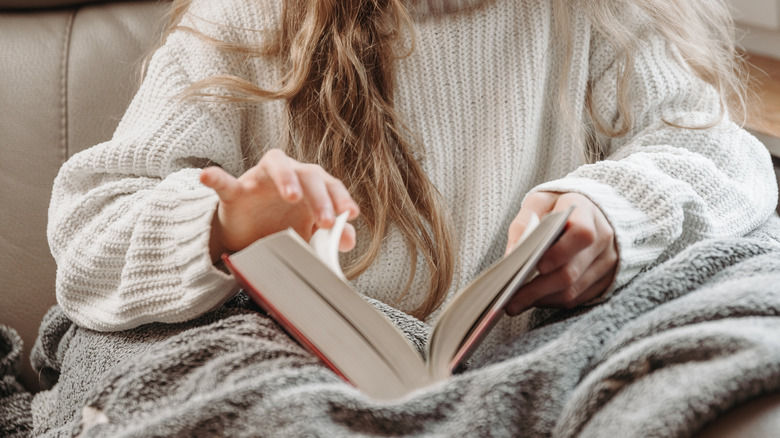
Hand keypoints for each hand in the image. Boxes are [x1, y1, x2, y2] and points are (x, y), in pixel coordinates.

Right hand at [200, 149, 359, 261]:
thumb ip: (330, 237)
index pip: (330, 185)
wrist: (246, 240)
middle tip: (326, 221)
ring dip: (286, 177)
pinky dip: (216, 177)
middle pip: (308, 173)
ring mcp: (260, 180)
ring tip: (292, 195)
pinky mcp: (234, 192)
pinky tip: (207, 176)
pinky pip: (224, 181)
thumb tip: (349, 240)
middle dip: (320, 197)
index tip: (350, 214)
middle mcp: (289, 175)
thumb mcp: (307, 236)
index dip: (341, 198)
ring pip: (276, 164)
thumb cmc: (282, 231)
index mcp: (311, 187)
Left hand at [504, 192, 616, 314]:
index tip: (537, 266)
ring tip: (515, 303)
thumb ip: (524, 223)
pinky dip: (552, 300)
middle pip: (571, 270)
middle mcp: (603, 238)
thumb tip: (511, 254)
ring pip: (573, 289)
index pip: (581, 234)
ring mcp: (607, 261)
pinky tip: (534, 299)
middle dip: (537, 288)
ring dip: (542, 298)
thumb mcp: (539, 202)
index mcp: (587, 212)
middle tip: (510, 299)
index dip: (560, 252)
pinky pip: (577, 297)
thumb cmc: (557, 206)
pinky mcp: (605, 278)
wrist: (587, 211)